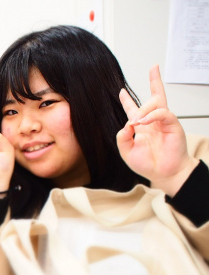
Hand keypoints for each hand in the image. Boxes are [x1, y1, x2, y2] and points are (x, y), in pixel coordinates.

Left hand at [116, 65, 197, 196]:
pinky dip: (152, 115)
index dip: (127, 99)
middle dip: (154, 81)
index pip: (134, 109)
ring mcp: (163, 122)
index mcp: (141, 127)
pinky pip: (163, 113)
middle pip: (155, 96)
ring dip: (143, 109)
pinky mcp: (172, 125)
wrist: (163, 173)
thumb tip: (127, 124)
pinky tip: (144, 121)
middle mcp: (153, 122)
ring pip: (157, 102)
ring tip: (136, 121)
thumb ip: (122, 138)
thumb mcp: (127, 152)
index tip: (121, 91)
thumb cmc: (148, 164)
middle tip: (125, 92)